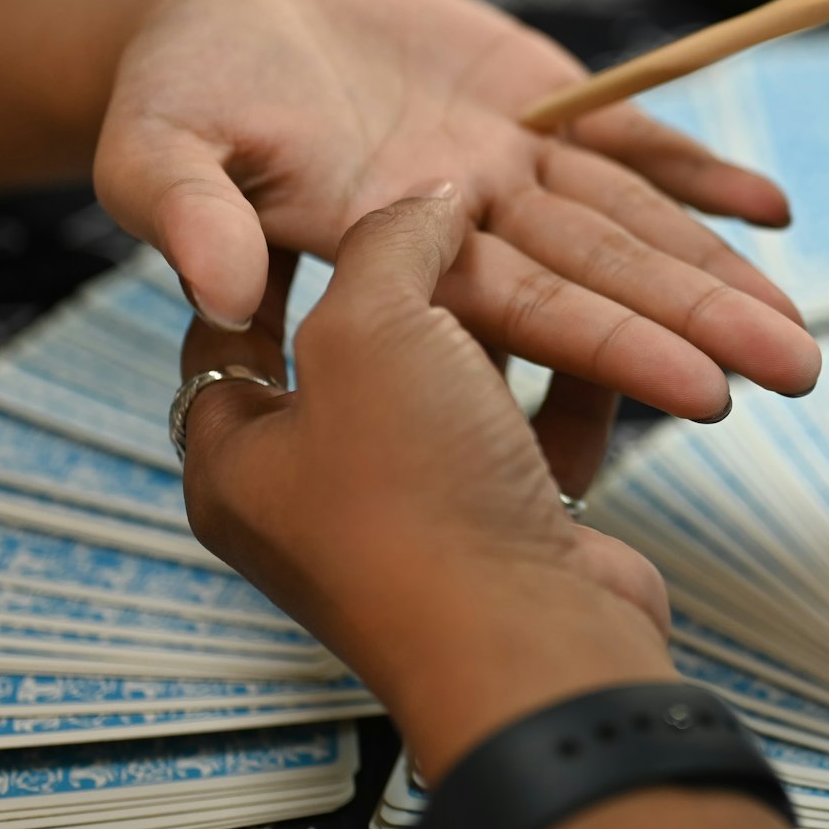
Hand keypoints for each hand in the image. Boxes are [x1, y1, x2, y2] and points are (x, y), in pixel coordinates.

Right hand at [97, 0, 819, 418]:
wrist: (223, 19)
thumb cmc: (177, 95)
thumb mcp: (157, 146)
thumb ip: (190, 216)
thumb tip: (215, 297)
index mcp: (400, 261)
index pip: (526, 314)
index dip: (617, 347)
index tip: (708, 393)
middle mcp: (474, 226)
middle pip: (606, 277)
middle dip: (702, 323)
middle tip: (802, 372)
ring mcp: (511, 164)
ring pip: (631, 219)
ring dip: (716, 266)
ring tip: (797, 319)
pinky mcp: (532, 99)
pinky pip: (627, 136)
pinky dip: (694, 164)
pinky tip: (769, 206)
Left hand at [179, 197, 675, 778]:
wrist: (531, 638)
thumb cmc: (414, 494)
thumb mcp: (369, 329)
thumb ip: (386, 243)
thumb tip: (428, 200)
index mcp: (239, 456)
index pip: (226, 330)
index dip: (261, 252)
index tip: (299, 189)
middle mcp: (318, 490)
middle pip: (361, 349)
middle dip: (415, 279)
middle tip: (441, 208)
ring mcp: (417, 514)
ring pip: (459, 383)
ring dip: (510, 328)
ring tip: (540, 256)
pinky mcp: (504, 526)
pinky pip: (525, 431)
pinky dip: (564, 389)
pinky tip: (602, 346)